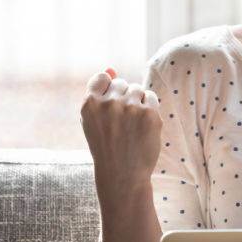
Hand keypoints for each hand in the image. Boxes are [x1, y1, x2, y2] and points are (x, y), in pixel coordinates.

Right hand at [79, 67, 163, 203]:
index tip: (110, 107)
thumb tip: (110, 67)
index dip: (108, 90)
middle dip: (123, 97)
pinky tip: (142, 125)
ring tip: (131, 125)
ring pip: (137, 89)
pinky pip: (151, 97)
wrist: (122, 174)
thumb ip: (99, 92)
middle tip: (121, 122)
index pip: (103, 77)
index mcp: (89, 104)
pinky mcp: (150, 114)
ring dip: (137, 102)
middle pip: (122, 83)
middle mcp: (109, 103)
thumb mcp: (93, 120)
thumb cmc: (106, 146)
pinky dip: (149, 108)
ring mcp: (130, 107)